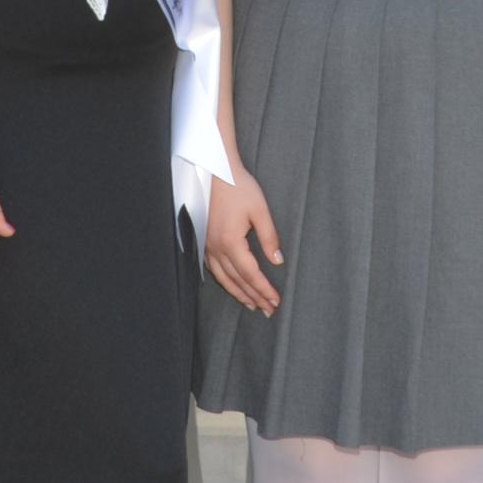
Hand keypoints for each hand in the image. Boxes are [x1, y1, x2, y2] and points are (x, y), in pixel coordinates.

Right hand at [205, 167, 283, 314]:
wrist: (215, 171)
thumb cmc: (239, 187)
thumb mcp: (260, 210)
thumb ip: (269, 237)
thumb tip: (277, 261)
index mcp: (231, 242)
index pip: (251, 274)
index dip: (264, 289)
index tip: (276, 301)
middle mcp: (216, 248)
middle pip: (238, 281)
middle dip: (254, 297)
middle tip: (268, 311)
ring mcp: (208, 246)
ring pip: (224, 278)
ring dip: (239, 293)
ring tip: (253, 305)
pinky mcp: (205, 241)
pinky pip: (214, 270)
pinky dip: (226, 282)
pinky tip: (233, 286)